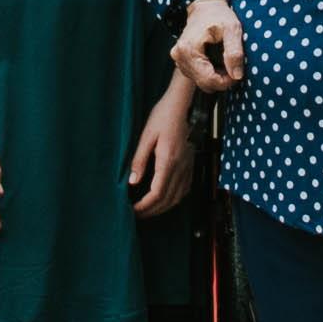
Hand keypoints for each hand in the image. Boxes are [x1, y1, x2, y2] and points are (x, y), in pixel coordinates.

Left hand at [126, 82, 201, 214]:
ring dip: (163, 208)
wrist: (181, 106)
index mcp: (168, 161)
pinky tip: (165, 199)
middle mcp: (181, 167)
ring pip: (178, 197)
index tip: (132, 210)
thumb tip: (132, 182)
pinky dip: (174, 199)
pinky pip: (185, 189)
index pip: (157, 193)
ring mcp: (188, 166)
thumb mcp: (146, 136)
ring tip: (148, 211)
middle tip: (136, 215)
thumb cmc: (162, 117)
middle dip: (151, 211)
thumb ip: (139, 161)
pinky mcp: (190, 164)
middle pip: (167, 199)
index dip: (144, 206)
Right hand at [169, 0, 247, 102]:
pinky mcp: (181, 61)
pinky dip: (209, 73)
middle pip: (204, 83)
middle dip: (222, 79)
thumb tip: (236, 76)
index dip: (226, 82)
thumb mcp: (232, 29)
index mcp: (188, 50)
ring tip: (225, 60)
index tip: (238, 73)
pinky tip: (216, 61)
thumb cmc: (220, 16)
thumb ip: (234, 52)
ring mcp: (178, 60)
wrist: (206, 7)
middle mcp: (179, 56)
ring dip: (216, 77)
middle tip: (234, 66)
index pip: (208, 80)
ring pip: (201, 82)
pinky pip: (198, 77)